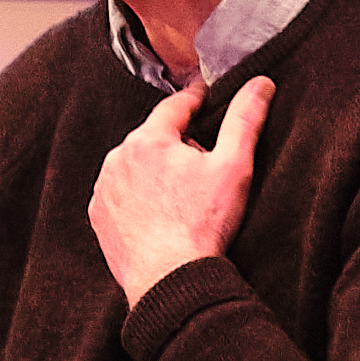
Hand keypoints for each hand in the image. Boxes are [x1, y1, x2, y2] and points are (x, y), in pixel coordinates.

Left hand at [87, 74, 272, 304]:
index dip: (195, 99)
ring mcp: (105, 189)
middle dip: (178, 143)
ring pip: (136, 167)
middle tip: (204, 165)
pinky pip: (121, 195)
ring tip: (183, 195)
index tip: (204, 97)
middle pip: (155, 138)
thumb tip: (260, 84)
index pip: (175, 106)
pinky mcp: (99, 216)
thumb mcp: (234, 166)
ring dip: (156, 171)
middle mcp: (118, 159)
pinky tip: (161, 212)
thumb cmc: (202, 223)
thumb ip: (245, 120)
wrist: (169, 277)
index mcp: (149, 140)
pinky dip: (138, 197)